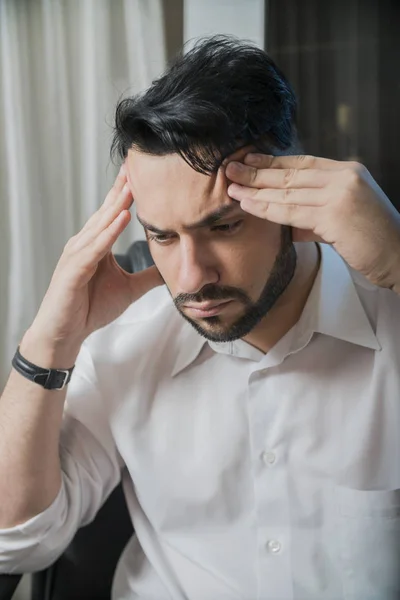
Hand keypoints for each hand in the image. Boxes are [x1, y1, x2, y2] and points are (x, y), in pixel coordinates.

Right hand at [23, 165, 162, 364]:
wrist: (66, 333)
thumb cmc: (89, 308)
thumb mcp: (128, 289)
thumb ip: (148, 276)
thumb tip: (170, 269)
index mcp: (97, 245)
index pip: (114, 213)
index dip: (127, 194)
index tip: (142, 173)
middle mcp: (85, 244)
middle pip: (106, 211)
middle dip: (122, 189)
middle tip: (136, 164)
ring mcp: (77, 255)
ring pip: (100, 225)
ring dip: (116, 205)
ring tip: (133, 186)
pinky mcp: (73, 270)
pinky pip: (93, 248)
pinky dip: (107, 233)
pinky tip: (120, 218)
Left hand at [226, 154, 399, 290]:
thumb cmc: (373, 241)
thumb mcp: (343, 221)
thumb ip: (315, 219)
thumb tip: (289, 225)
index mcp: (348, 172)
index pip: (302, 164)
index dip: (273, 162)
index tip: (250, 159)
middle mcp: (344, 177)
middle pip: (291, 174)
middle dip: (257, 172)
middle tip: (229, 169)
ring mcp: (340, 194)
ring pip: (288, 192)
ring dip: (256, 190)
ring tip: (231, 188)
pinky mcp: (335, 214)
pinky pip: (292, 212)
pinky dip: (267, 209)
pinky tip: (248, 206)